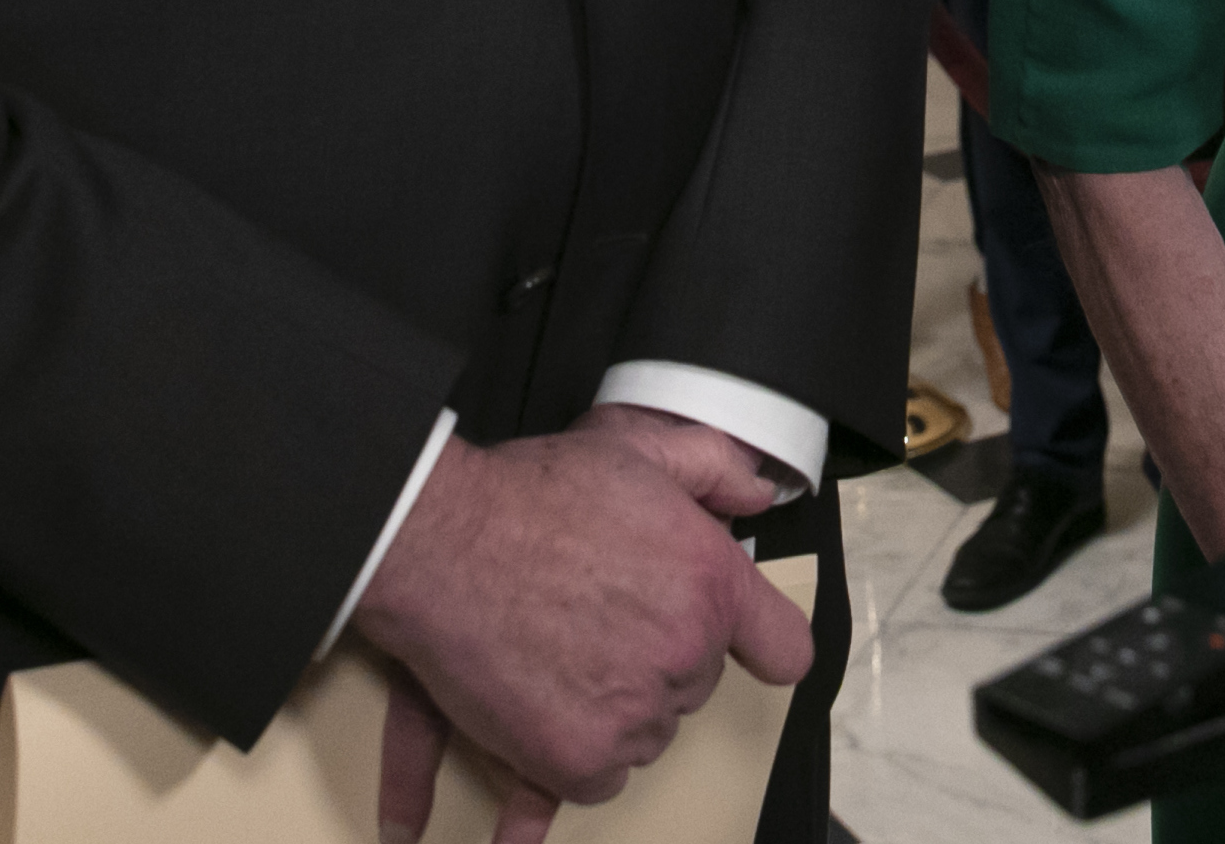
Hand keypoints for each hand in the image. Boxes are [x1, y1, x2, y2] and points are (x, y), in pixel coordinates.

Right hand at [356, 411, 813, 841]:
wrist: (439, 545)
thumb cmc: (528, 497)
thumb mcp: (633, 449)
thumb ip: (711, 467)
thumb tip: (757, 492)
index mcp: (711, 582)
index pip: (784, 649)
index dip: (758, 643)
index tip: (738, 644)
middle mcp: (685, 654)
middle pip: (694, 684)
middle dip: (657, 656)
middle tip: (597, 614)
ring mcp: (634, 716)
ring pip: (648, 731)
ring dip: (616, 705)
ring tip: (560, 650)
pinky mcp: (578, 762)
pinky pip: (601, 776)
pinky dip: (575, 749)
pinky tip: (542, 699)